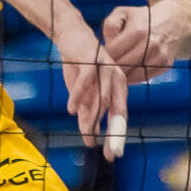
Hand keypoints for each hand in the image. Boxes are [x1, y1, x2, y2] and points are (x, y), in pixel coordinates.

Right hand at [54, 19, 128, 158]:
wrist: (70, 35)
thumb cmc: (79, 65)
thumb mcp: (83, 93)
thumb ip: (87, 111)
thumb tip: (89, 137)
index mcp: (118, 87)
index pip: (120, 116)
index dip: (116, 137)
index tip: (112, 156)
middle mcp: (117, 79)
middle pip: (117, 111)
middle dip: (113, 134)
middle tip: (108, 152)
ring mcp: (106, 69)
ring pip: (101, 100)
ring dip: (91, 118)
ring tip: (84, 132)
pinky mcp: (92, 61)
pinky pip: (86, 83)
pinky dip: (78, 97)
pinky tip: (70, 109)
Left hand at [101, 5, 184, 84]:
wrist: (172, 21)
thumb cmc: (142, 18)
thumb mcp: (123, 13)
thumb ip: (110, 26)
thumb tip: (107, 46)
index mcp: (138, 30)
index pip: (113, 52)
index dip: (105, 54)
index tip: (105, 53)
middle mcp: (151, 44)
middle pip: (122, 65)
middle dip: (113, 66)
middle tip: (109, 63)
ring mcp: (160, 56)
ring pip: (133, 75)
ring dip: (123, 73)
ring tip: (119, 66)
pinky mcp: (166, 64)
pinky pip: (144, 78)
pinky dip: (135, 76)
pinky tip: (131, 69)